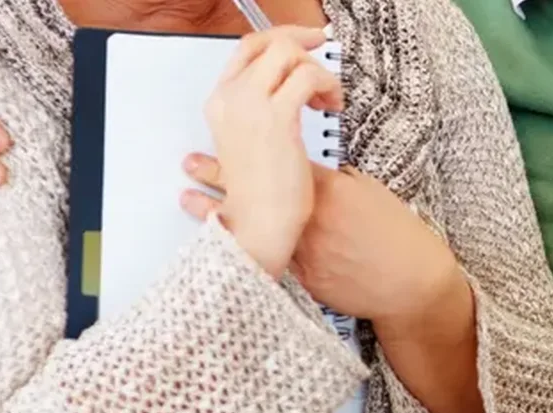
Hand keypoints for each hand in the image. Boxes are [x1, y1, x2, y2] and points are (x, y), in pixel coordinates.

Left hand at [181, 160, 467, 332]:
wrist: (410, 282)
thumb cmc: (397, 235)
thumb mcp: (370, 192)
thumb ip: (336, 179)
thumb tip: (313, 172)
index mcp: (325, 189)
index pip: (279, 159)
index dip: (249, 150)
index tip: (226, 138)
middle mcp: (306, 216)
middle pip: (253, 191)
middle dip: (219, 177)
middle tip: (190, 163)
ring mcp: (302, 249)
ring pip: (250, 227)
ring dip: (218, 213)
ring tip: (187, 199)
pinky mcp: (302, 278)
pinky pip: (265, 259)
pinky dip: (242, 247)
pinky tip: (218, 243)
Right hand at [202, 26, 343, 276]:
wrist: (258, 229)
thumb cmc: (261, 199)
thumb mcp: (252, 148)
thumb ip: (261, 116)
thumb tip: (289, 98)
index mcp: (221, 103)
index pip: (248, 50)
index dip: (281, 43)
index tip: (305, 49)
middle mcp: (231, 98)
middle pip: (268, 44)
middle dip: (302, 48)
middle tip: (323, 64)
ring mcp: (250, 106)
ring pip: (288, 55)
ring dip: (317, 71)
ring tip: (328, 100)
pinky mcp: (278, 119)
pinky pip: (307, 77)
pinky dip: (326, 85)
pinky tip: (331, 106)